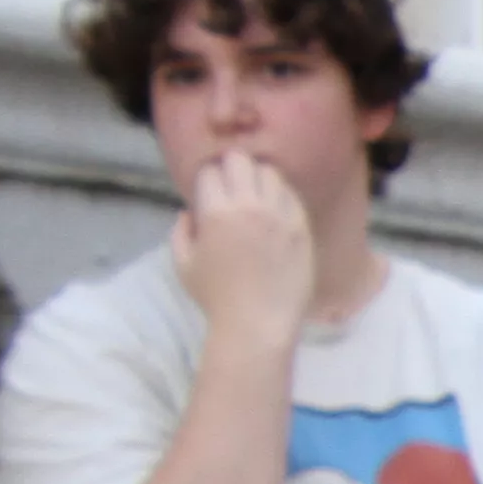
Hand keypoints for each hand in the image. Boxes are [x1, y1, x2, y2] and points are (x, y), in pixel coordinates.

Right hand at [168, 148, 315, 339]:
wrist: (259, 323)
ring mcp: (280, 216)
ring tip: (255, 193)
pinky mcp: (302, 228)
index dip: (207, 177)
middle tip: (231, 182)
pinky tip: (275, 208)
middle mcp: (249, 206)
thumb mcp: (183, 264)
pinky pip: (292, 196)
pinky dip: (281, 195)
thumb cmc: (216, 298)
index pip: (210, 171)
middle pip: (241, 160)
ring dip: (258, 178)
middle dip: (231, 167)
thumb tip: (189, 212)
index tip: (209, 187)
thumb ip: (181, 232)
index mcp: (216, 213)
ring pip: (270, 173)